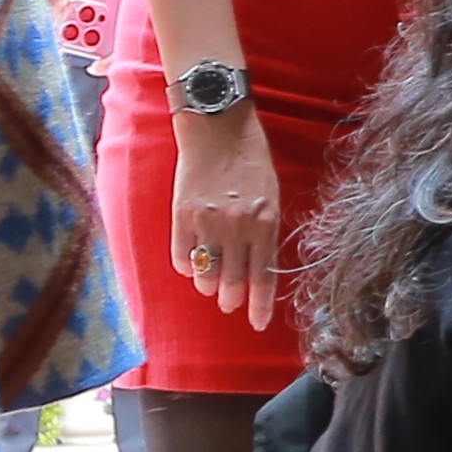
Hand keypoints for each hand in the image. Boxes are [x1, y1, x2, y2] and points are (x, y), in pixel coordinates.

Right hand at [170, 100, 286, 329]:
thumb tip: (257, 267)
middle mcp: (238, 226)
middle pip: (234, 281)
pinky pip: (181, 256)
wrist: (217, 128)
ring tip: (211, 285)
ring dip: (209, 285)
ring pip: (206, 273)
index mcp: (265, 222)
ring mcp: (208, 222)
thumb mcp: (270, 195)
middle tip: (230, 304)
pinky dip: (186, 266)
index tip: (257, 323)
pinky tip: (191, 264)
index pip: (263, 276)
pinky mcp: (182, 216)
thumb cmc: (250, 160)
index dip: (260, 305)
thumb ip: (264, 231)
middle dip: (232, 299)